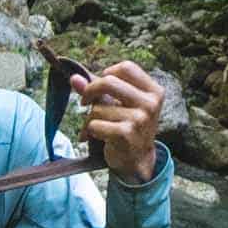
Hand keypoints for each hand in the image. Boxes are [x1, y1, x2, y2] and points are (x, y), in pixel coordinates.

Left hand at [72, 59, 161, 183]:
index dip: (107, 73)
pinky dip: (89, 131)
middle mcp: (150, 103)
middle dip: (90, 91)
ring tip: (94, 128)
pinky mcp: (126, 133)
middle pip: (109, 81)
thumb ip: (98, 89)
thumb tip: (74, 78)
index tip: (99, 85)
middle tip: (84, 103)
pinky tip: (95, 137)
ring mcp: (140, 118)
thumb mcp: (119, 105)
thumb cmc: (127, 127)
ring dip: (89, 119)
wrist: (137, 160)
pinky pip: (94, 124)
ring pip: (98, 108)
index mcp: (153, 91)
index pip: (127, 67)